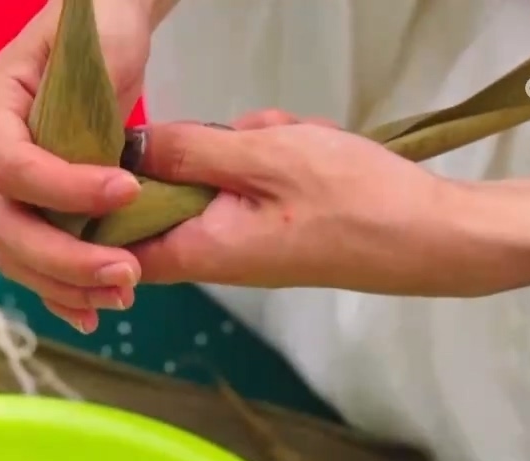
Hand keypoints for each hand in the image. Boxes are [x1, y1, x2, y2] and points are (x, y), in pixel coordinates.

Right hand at [0, 0, 156, 332]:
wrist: (104, 31)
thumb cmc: (100, 27)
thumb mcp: (102, 39)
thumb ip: (97, 84)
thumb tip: (106, 151)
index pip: (11, 165)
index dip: (64, 189)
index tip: (127, 190)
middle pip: (7, 224)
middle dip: (64, 258)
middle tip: (125, 272)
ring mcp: (11, 188)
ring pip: (16, 253)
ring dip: (65, 284)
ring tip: (121, 294)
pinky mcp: (36, 210)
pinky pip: (35, 262)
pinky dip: (61, 293)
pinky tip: (94, 314)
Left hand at [122, 110, 529, 296]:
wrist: (431, 234)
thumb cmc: (353, 200)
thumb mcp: (261, 156)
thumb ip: (187, 150)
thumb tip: (126, 148)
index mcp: (197, 251)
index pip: (111, 245)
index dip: (98, 203)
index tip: (114, 156)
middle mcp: (213, 255)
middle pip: (163, 195)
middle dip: (196, 150)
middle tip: (245, 136)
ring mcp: (244, 241)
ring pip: (212, 178)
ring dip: (245, 146)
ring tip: (293, 142)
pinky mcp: (271, 226)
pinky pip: (249, 179)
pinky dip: (272, 154)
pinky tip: (309, 147)